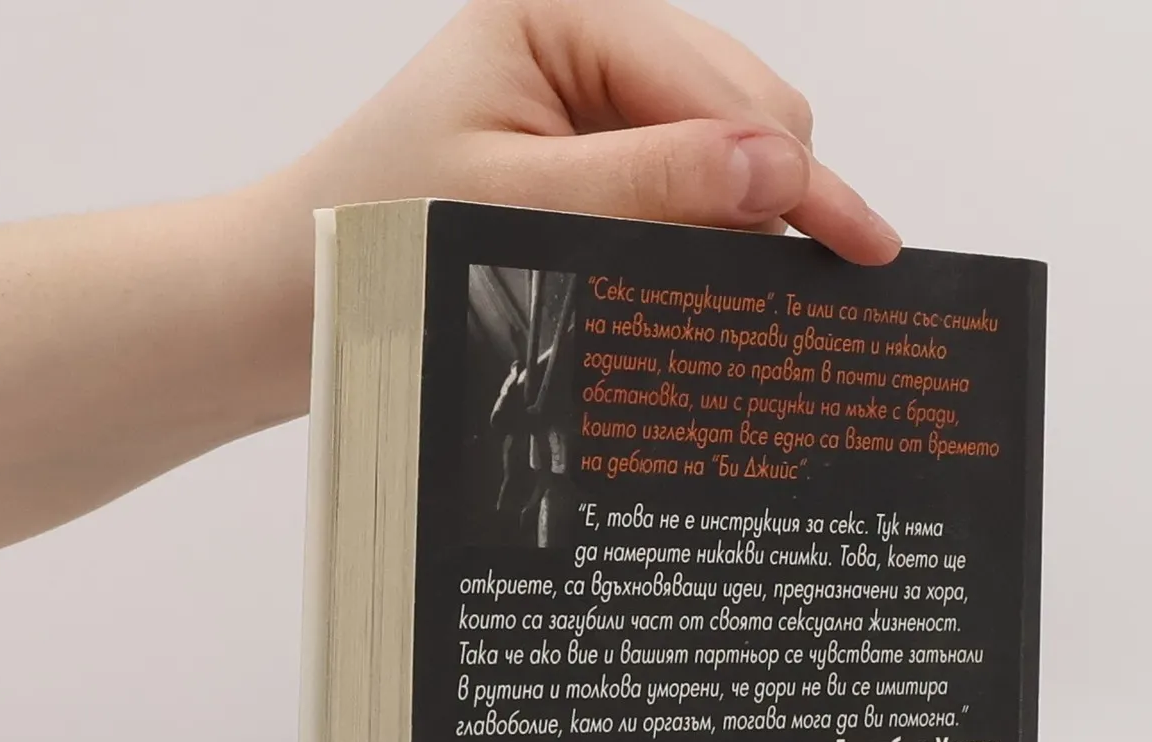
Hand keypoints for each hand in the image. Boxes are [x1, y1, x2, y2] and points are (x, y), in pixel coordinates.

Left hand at [255, 0, 899, 265]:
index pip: (722, 86)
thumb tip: (780, 171)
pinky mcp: (590, 163)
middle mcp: (586, 44)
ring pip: (727, 156)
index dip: (797, 171)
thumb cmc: (375, 233)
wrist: (287, 296)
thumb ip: (651, 184)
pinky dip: (710, 244)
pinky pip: (686, 196)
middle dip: (780, 195)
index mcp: (562, 13)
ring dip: (748, 227)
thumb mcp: (515, 205)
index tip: (864, 248)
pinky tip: (717, 289)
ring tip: (756, 302)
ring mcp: (593, 105)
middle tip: (815, 293)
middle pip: (745, 109)